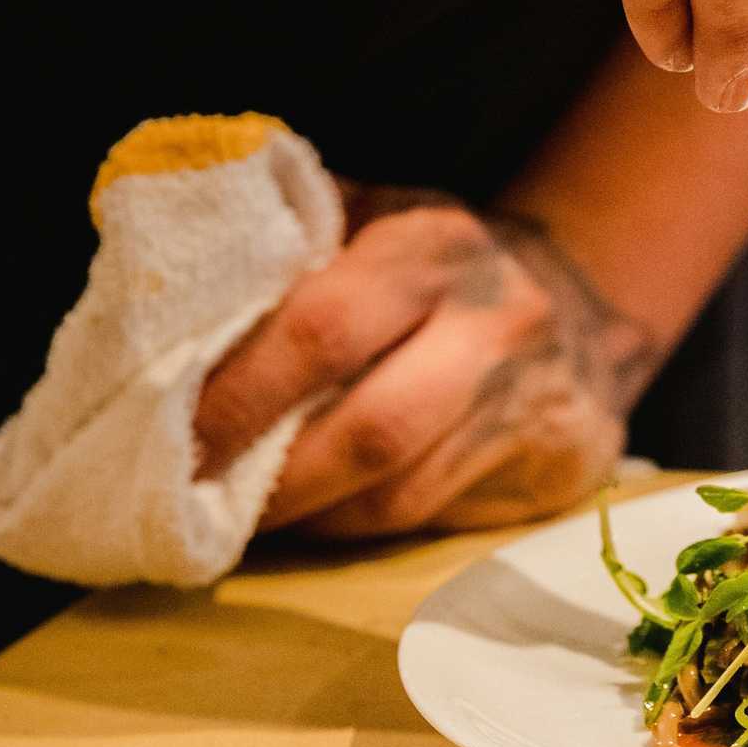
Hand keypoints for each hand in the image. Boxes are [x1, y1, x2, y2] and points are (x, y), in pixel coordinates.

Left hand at [192, 185, 656, 536]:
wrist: (585, 305)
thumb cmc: (440, 266)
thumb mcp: (375, 218)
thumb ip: (289, 243)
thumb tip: (161, 295)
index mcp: (434, 246)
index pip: (325, 328)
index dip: (240, 393)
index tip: (171, 433)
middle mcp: (495, 322)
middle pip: (370, 430)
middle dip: (268, 480)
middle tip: (188, 501)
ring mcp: (532, 401)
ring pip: (397, 496)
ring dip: (304, 518)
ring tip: (234, 519)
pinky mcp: (554, 467)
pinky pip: (430, 520)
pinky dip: (352, 528)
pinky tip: (310, 518)